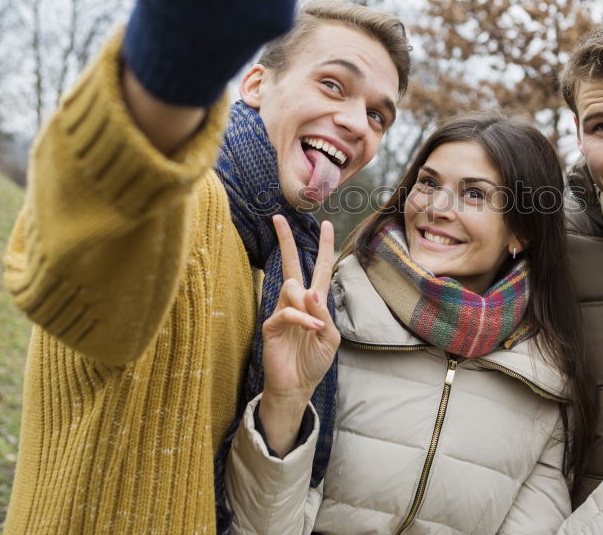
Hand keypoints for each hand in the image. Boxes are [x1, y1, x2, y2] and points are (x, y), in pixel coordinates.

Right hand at [258, 216, 338, 455]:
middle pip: (291, 264)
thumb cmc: (314, 362)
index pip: (320, 268)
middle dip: (286, 240)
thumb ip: (324, 313)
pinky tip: (312, 329)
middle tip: (279, 218)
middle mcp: (296, 301)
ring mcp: (282, 311)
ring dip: (307, 305)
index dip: (324, 247)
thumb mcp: (331, 337)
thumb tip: (310, 291)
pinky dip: (303, 319)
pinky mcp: (271, 325)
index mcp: (314, 302)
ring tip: (314, 328)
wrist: (297, 386)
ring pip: (292, 288)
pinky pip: (287, 311)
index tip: (326, 224)